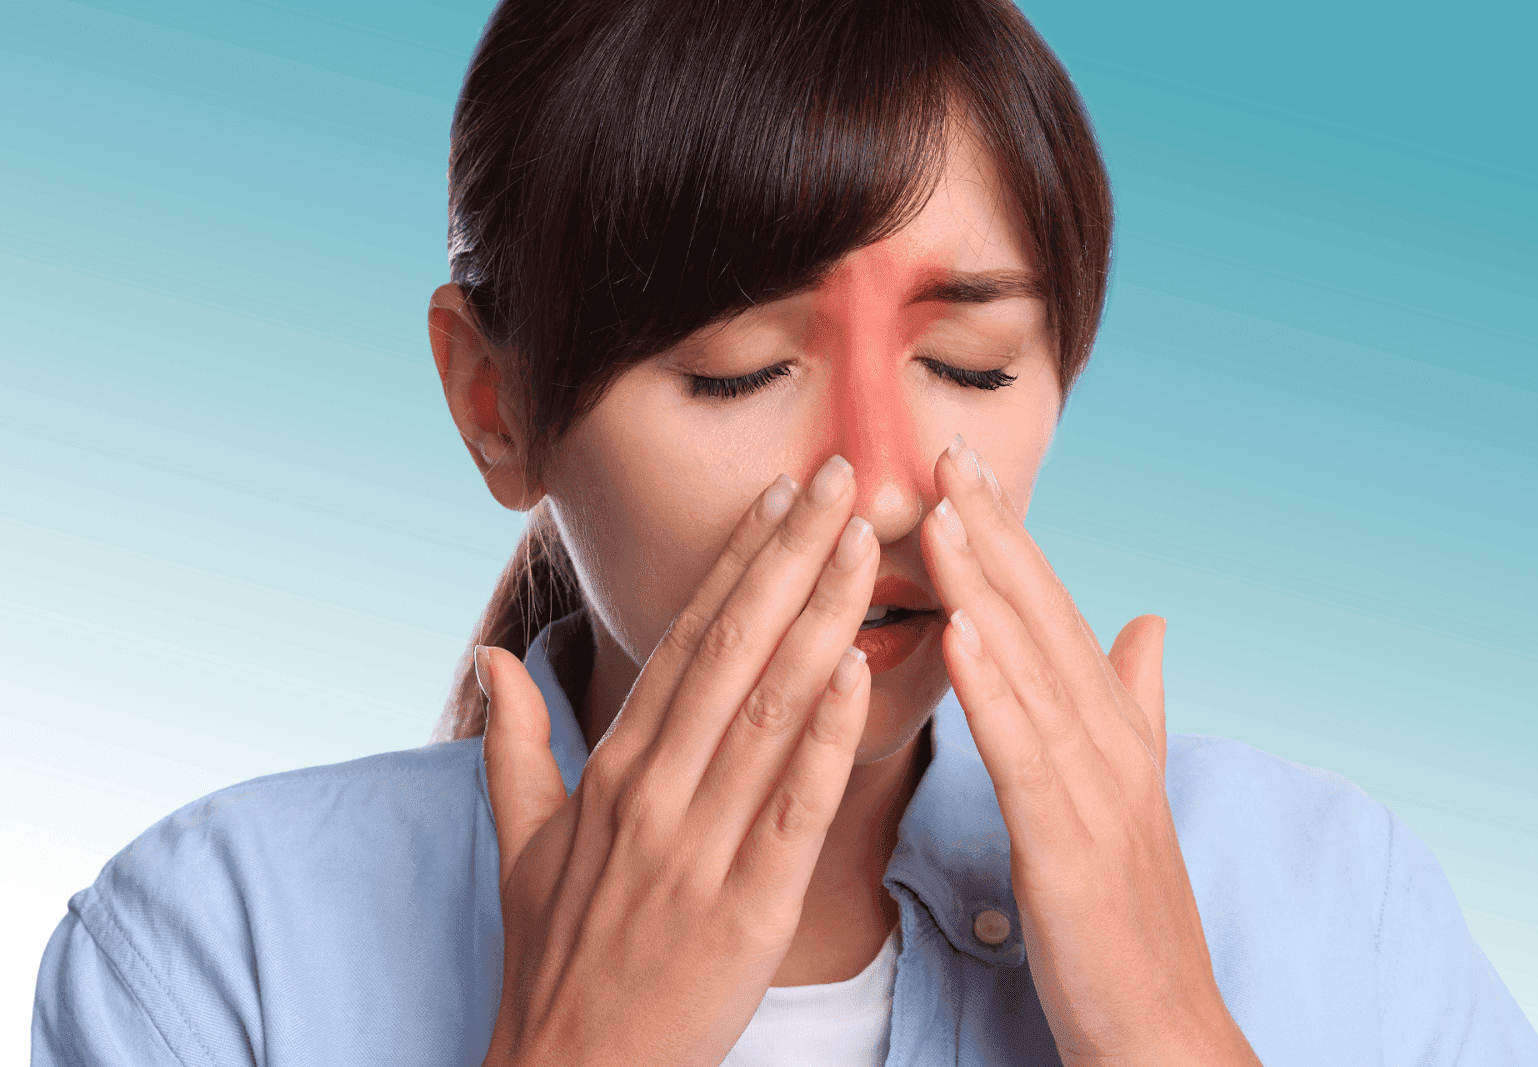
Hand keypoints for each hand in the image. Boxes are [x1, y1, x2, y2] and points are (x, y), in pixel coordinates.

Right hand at [477, 457, 877, 1066]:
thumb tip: (496, 661)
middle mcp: (653, 791)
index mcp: (615, 769)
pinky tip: (859, 670)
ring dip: (820, 618)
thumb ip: (516, 743)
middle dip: (790, 558)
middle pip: (731, 651)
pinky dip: (826, 735)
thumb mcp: (523, 843)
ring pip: (767, 711)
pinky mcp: (747, 908)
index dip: (736, 564)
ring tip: (864, 543)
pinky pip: (794, 807)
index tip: (777, 496)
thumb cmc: (558, 955)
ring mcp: (697, 846)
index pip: (684, 641)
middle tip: (838, 478)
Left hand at [921, 437, 1261, 1066]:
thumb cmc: (1128, 915)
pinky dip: (994, 686)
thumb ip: (1136, 702)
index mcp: (1107, 727)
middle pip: (1043, 617)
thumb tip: (1149, 622)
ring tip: (940, 510)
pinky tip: (960, 630)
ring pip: (1031, 666)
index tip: (961, 467)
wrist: (1161, 1026)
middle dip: (993, 531)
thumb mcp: (1128, 794)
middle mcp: (1107, 741)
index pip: (1051, 612)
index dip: (1008, 538)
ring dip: (985, 584)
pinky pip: (1023, 752)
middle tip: (943, 451)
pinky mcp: (1070, 843)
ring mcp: (1093, 789)